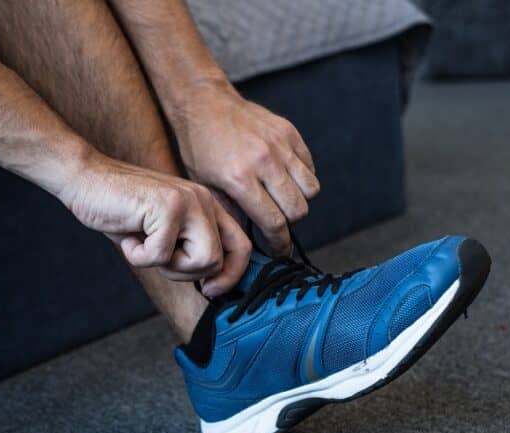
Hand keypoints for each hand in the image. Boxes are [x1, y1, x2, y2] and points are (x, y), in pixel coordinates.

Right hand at [59, 153, 250, 295]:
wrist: (84, 180)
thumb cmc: (119, 210)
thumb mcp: (161, 232)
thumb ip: (187, 249)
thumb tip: (212, 285)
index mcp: (207, 206)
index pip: (241, 247)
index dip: (230, 277)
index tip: (208, 290)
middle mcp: (203, 200)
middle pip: (217, 261)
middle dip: (184, 273)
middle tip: (156, 257)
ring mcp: (187, 201)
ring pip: (200, 261)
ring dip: (164, 265)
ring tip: (142, 243)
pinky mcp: (166, 206)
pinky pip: (160, 255)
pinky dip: (137, 256)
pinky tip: (127, 235)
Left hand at [171, 80, 319, 256]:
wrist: (204, 104)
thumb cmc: (199, 148)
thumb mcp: (206, 186)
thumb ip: (232, 212)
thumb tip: (249, 240)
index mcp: (240, 179)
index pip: (275, 223)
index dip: (280, 244)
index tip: (279, 252)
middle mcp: (264, 161)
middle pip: (298, 209)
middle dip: (289, 224)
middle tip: (277, 224)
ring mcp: (280, 144)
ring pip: (311, 189)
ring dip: (299, 201)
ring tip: (282, 201)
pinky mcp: (290, 131)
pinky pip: (310, 166)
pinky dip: (302, 178)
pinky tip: (284, 179)